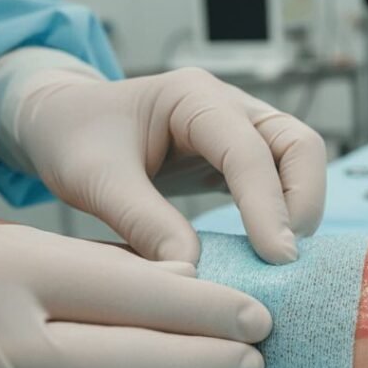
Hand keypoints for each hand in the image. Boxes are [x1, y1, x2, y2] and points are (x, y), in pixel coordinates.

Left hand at [0, 52, 326, 263]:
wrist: (63, 121)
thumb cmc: (74, 137)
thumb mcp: (94, 178)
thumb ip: (144, 221)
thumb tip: (194, 270)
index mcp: (194, 97)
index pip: (250, 150)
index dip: (268, 206)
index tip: (276, 258)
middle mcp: (229, 106)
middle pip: (299, 145)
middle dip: (304, 200)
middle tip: (285, 258)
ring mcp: (241, 129)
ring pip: (299, 161)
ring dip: (301, 207)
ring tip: (278, 257)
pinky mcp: (239, 158)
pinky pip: (280, 180)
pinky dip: (283, 213)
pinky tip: (265, 250)